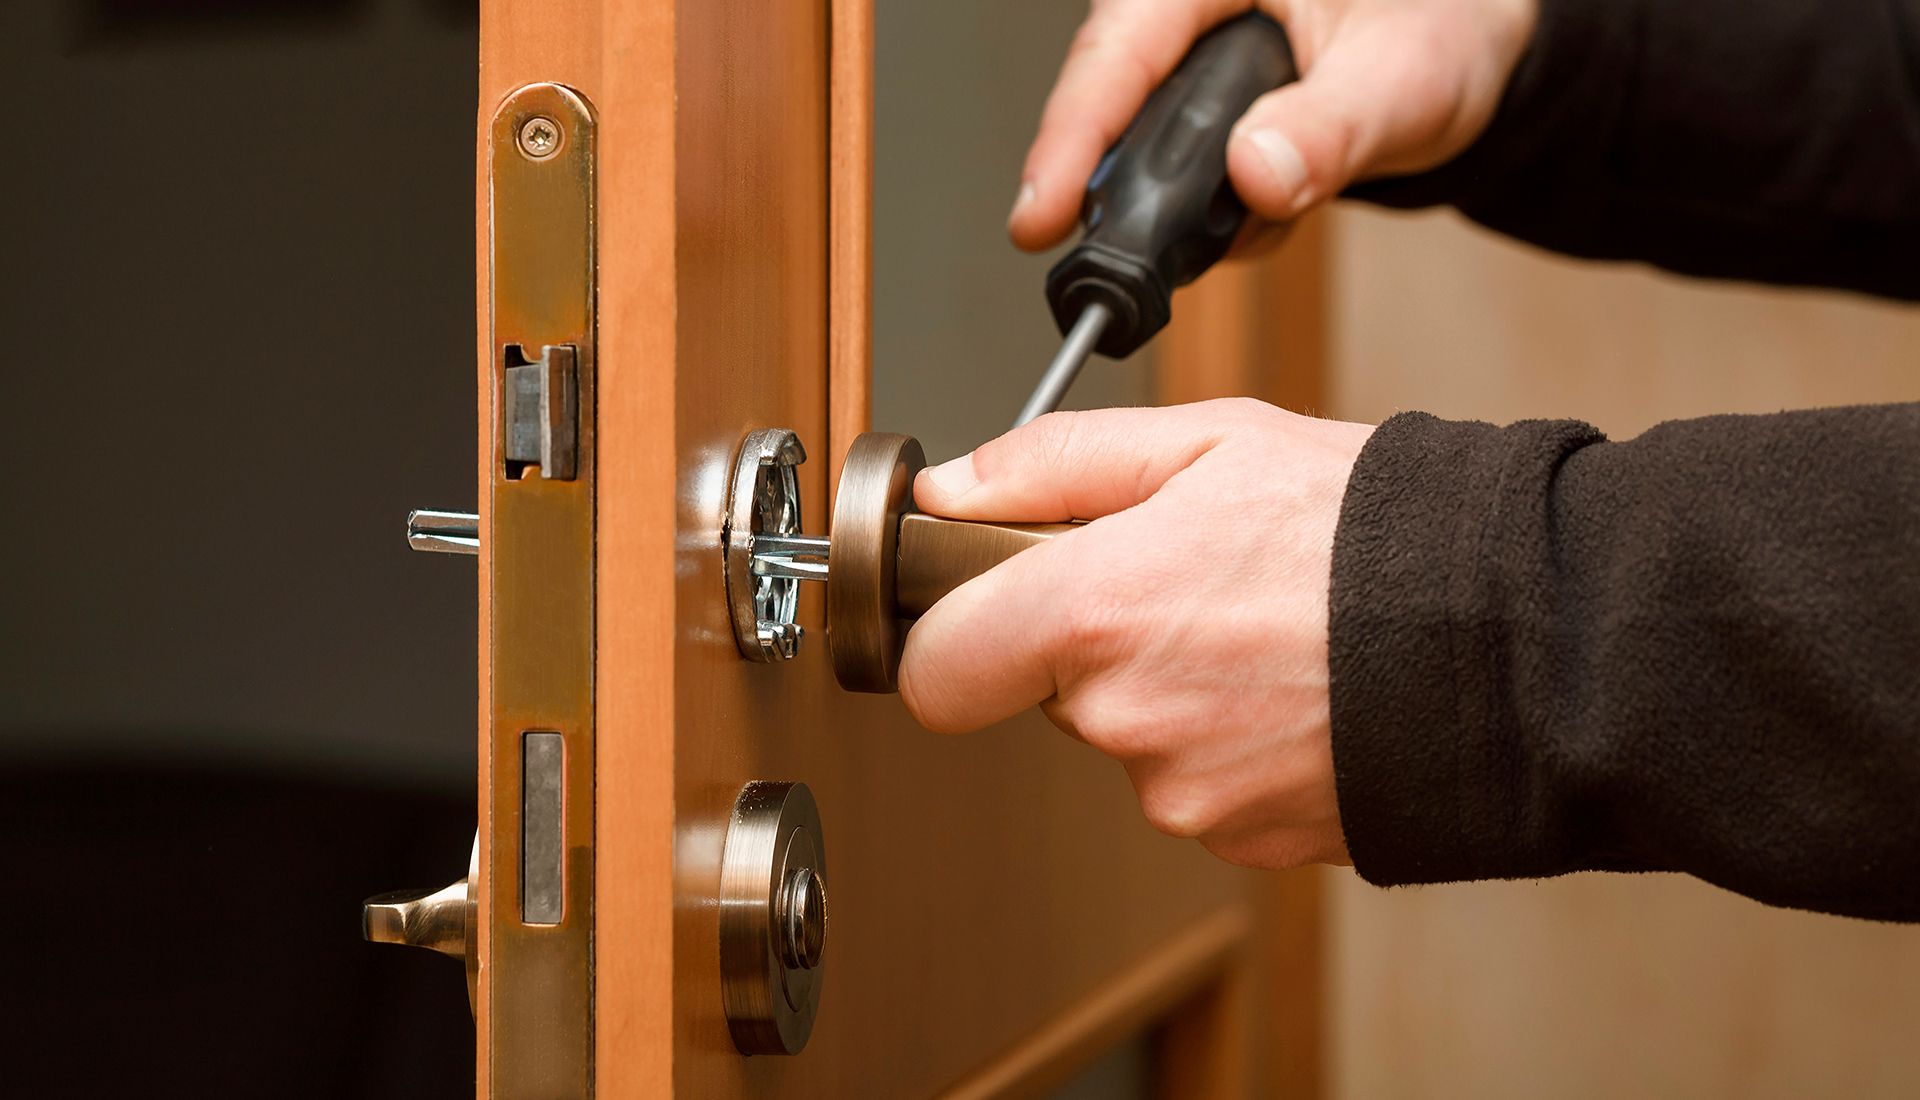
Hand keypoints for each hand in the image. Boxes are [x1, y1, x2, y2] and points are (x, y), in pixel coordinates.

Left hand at [897, 400, 1373, 868]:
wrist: (1521, 636)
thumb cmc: (1374, 527)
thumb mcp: (1209, 440)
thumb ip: (1053, 464)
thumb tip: (949, 494)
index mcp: (1094, 612)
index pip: (937, 673)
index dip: (950, 638)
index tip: (980, 610)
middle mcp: (1125, 720)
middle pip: (1048, 695)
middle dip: (1095, 642)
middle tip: (1190, 583)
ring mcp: (1186, 793)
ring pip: (1131, 739)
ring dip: (1171, 692)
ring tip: (1264, 631)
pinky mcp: (1245, 838)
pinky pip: (1198, 785)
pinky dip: (1230, 743)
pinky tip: (1295, 689)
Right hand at [1008, 0, 1536, 250]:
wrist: (1473, 50)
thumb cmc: (1445, 30)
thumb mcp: (1405, 78)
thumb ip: (1333, 128)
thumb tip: (1256, 173)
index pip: (1116, 51)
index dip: (1070, 140)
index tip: (1041, 217)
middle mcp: (1187, 8)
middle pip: (1108, 103)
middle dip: (1128, 194)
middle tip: (1124, 273)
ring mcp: (1188, 60)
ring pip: (1141, 150)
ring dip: (1187, 211)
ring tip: (1262, 219)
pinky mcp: (1200, 107)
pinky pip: (1178, 174)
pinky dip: (1220, 216)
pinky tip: (1276, 208)